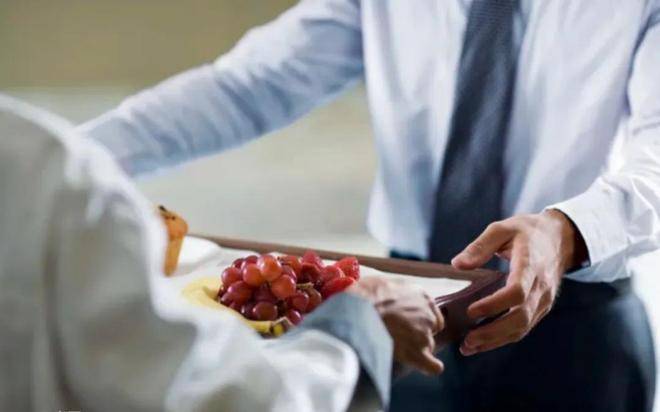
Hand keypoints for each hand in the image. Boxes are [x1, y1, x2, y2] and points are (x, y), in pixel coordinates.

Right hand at [348, 277, 444, 374]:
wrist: (358, 313)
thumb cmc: (365, 296)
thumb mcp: (383, 283)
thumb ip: (394, 292)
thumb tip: (386, 296)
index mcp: (420, 296)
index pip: (430, 312)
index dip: (418, 319)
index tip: (405, 323)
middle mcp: (427, 314)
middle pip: (431, 329)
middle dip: (417, 334)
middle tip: (397, 334)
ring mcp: (424, 334)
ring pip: (427, 346)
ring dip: (414, 348)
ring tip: (393, 346)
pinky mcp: (417, 352)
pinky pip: (432, 365)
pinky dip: (430, 366)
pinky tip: (427, 366)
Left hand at [452, 210, 587, 355]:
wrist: (559, 238)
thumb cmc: (527, 231)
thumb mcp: (501, 229)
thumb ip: (479, 246)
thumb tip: (457, 265)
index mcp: (531, 264)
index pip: (517, 292)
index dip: (494, 305)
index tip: (471, 311)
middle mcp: (541, 286)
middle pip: (520, 317)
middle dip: (493, 332)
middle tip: (466, 340)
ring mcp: (544, 300)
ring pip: (522, 327)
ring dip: (496, 340)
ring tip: (468, 347)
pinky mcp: (541, 307)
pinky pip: (524, 327)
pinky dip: (503, 338)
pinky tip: (483, 343)